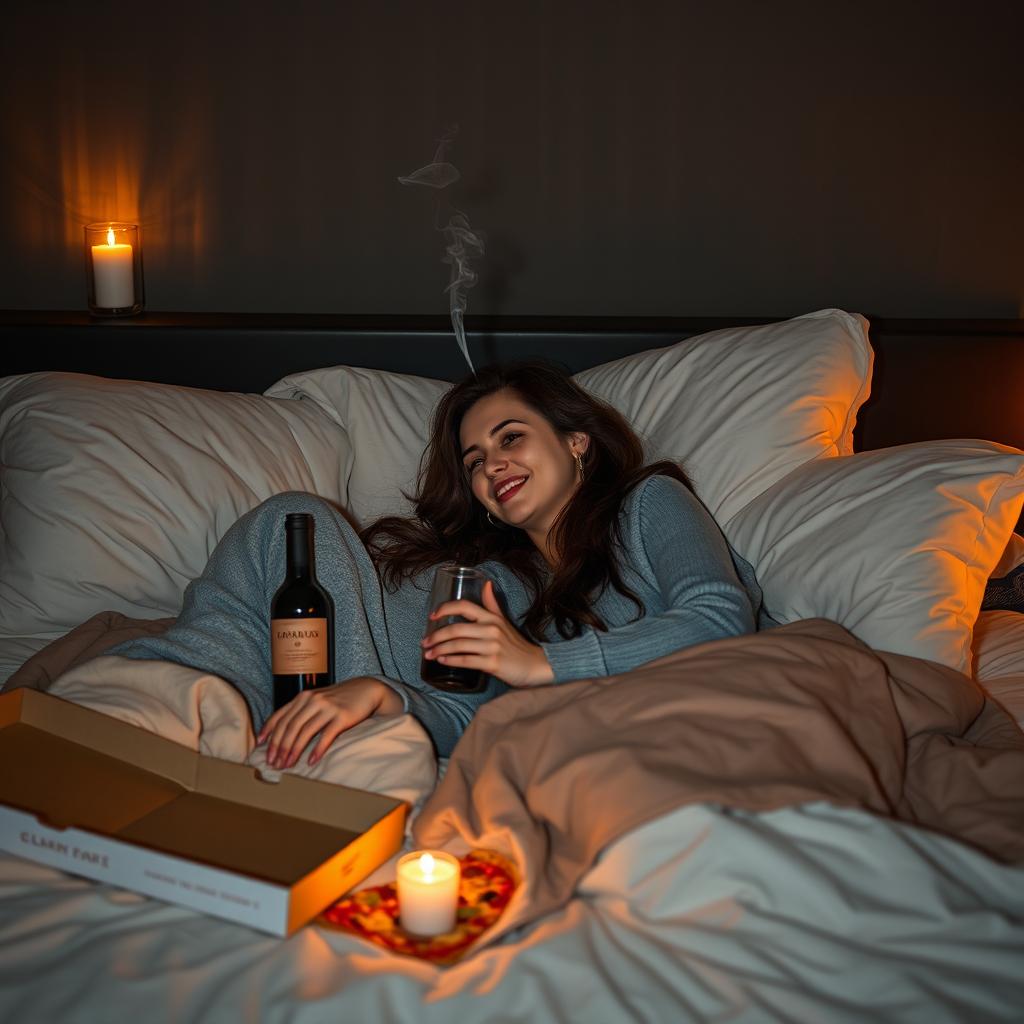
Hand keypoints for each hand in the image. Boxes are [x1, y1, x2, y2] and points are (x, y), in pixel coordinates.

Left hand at [256, 676, 403, 768]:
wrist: (367, 689)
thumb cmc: (339, 699)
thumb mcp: (317, 700)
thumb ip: (301, 711)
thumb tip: (282, 733)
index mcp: (303, 697)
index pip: (280, 716)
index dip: (269, 733)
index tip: (261, 749)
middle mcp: (312, 700)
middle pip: (290, 727)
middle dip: (279, 747)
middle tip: (274, 764)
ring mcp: (327, 707)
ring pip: (304, 732)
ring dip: (294, 751)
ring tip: (288, 765)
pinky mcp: (342, 716)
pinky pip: (326, 735)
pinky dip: (317, 750)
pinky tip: (311, 761)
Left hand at [420, 579, 554, 687]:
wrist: (534, 664)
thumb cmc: (515, 644)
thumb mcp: (503, 621)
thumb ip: (492, 604)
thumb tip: (486, 583)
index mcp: (491, 617)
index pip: (464, 606)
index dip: (445, 609)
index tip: (432, 617)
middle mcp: (491, 629)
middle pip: (455, 629)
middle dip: (436, 636)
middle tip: (424, 642)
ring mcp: (492, 647)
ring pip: (457, 645)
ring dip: (439, 650)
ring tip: (429, 654)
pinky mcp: (492, 663)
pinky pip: (465, 660)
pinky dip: (450, 660)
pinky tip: (442, 661)